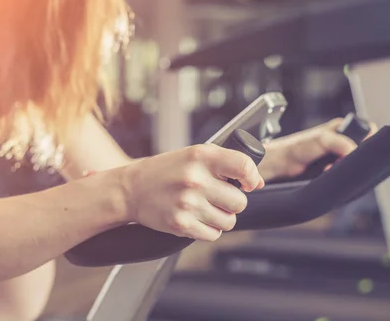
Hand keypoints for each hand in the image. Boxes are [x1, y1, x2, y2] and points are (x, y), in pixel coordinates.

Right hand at [120, 144, 263, 241]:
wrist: (132, 189)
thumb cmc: (166, 171)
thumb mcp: (194, 156)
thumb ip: (226, 164)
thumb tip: (258, 182)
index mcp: (201, 156)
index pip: (244, 166)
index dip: (251, 178)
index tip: (248, 184)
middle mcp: (195, 179)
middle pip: (240, 202)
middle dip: (232, 202)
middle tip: (216, 197)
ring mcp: (188, 203)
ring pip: (229, 221)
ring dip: (221, 217)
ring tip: (203, 207)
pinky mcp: (181, 224)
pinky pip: (214, 234)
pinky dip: (208, 229)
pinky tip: (195, 217)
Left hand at [259, 117, 376, 180]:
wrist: (281, 163)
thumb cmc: (297, 147)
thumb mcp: (323, 139)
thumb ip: (341, 143)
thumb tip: (354, 153)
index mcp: (342, 128)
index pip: (367, 130)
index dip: (367, 140)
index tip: (355, 150)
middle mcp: (342, 140)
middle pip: (362, 149)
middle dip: (353, 158)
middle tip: (339, 161)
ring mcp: (337, 155)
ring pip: (353, 163)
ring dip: (343, 169)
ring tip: (329, 168)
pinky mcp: (333, 168)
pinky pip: (344, 173)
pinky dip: (338, 175)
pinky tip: (326, 173)